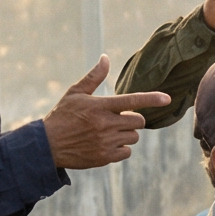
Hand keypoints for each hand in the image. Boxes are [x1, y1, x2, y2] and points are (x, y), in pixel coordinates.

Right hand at [45, 56, 170, 167]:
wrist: (47, 145)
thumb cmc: (62, 115)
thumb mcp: (75, 93)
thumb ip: (94, 77)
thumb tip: (105, 57)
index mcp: (99, 106)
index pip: (131, 101)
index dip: (152, 99)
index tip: (167, 98)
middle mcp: (105, 124)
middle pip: (138, 121)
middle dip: (133, 119)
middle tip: (118, 118)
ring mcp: (106, 142)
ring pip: (134, 137)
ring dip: (127, 134)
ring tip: (109, 131)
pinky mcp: (104, 157)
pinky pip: (126, 152)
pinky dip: (121, 148)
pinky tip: (107, 144)